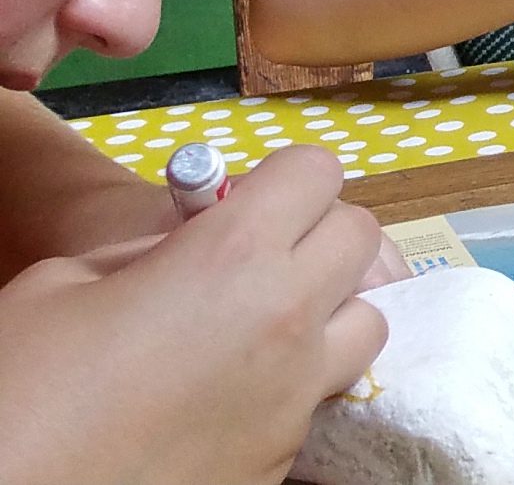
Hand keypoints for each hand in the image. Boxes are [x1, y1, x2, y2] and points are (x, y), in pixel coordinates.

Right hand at [0, 146, 388, 484]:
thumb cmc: (25, 387)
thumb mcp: (66, 282)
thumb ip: (154, 248)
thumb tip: (192, 244)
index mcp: (233, 256)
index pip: (317, 172)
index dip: (283, 179)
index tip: (250, 200)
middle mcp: (286, 319)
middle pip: (359, 237)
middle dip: (316, 232)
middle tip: (257, 254)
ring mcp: (296, 393)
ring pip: (367, 320)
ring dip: (329, 310)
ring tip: (260, 326)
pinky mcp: (288, 453)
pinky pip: (321, 394)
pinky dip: (294, 380)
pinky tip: (232, 390)